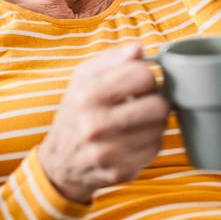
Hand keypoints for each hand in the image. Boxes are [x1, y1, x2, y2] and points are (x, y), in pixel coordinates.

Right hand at [38, 43, 168, 202]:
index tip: (138, 82)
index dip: (145, 76)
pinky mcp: (121, 171)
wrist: (60, 161)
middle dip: (155, 99)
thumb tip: (139, 48)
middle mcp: (95, 125)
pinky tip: (135, 137)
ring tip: (138, 119)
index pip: (143, 75)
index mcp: (86, 95)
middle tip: (144, 101)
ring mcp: (108, 152)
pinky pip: (155, 149)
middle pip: (158, 105)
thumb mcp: (83, 78)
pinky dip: (150, 141)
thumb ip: (112, 58)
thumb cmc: (76, 112)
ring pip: (160, 127)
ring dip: (154, 121)